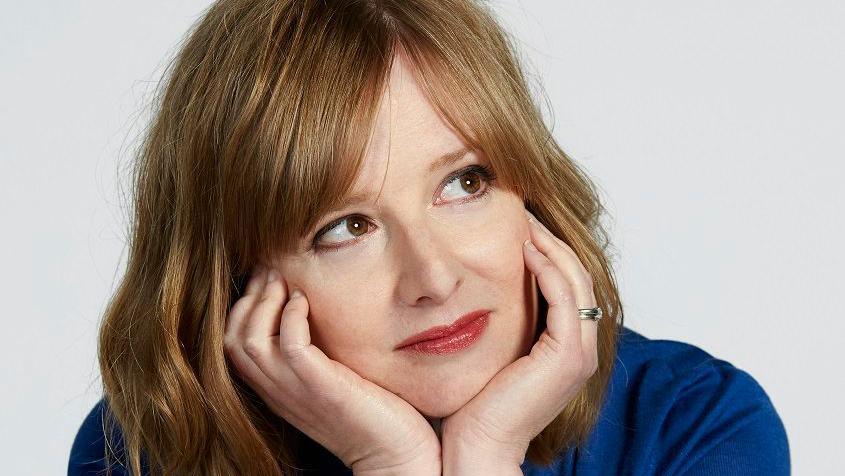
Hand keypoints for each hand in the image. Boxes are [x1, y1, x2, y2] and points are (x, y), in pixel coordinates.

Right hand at [224, 266, 440, 474]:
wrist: (396, 455)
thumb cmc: (373, 412)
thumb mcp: (333, 377)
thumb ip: (317, 352)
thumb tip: (313, 309)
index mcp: (278, 388)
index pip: (234, 344)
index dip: (244, 306)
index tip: (267, 279)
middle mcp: (278, 391)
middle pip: (233, 339)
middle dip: (248, 297)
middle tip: (271, 270)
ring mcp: (297, 390)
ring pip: (249, 341)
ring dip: (265, 302)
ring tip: (285, 280)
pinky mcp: (322, 387)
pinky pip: (290, 345)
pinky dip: (291, 315)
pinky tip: (306, 300)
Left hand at [441, 209, 599, 472]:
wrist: (475, 448)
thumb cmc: (472, 405)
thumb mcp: (484, 351)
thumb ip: (490, 321)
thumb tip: (462, 288)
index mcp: (561, 348)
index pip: (562, 284)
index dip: (543, 250)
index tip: (514, 223)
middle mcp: (578, 349)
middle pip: (574, 275)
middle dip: (549, 239)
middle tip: (521, 209)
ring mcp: (578, 353)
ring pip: (574, 279)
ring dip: (550, 245)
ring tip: (522, 219)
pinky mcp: (568, 357)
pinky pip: (564, 297)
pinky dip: (547, 267)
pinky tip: (522, 246)